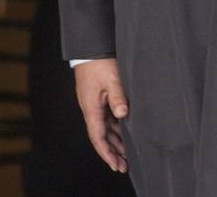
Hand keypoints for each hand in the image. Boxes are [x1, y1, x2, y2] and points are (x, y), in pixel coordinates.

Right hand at [75, 58, 128, 172]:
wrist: (90, 49)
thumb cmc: (100, 63)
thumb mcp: (113, 80)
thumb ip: (118, 98)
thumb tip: (123, 115)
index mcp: (91, 107)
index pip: (97, 136)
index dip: (107, 153)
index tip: (115, 165)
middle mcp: (90, 108)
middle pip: (100, 136)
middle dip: (111, 152)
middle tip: (124, 166)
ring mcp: (93, 104)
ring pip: (103, 128)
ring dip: (114, 142)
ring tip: (126, 155)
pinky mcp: (97, 99)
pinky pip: (106, 119)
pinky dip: (114, 130)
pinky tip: (124, 135)